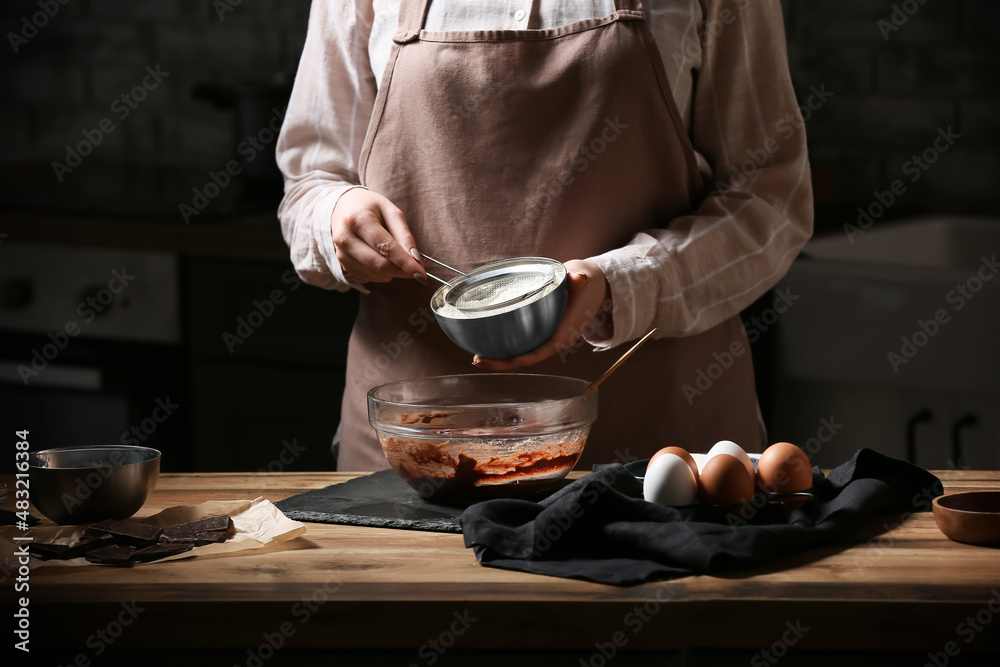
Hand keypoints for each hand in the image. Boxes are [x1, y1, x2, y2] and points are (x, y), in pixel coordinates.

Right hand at [331, 188, 426, 290]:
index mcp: (358, 219)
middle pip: (379, 265)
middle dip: (402, 271)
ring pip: (375, 274)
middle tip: (418, 270)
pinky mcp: (342, 264)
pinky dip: (382, 274)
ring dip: (393, 271)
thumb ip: (404, 235)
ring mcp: (341, 253)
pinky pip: (369, 277)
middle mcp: (345, 238)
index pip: (385, 247)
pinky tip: (383, 260)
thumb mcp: (391, 212)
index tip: (421, 273)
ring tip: (396, 257)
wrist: (344, 208)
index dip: (405, 263)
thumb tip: (415, 259)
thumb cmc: (371, 208)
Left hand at [472, 259, 610, 368]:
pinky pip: (524, 346)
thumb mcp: (582, 278)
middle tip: (477, 360)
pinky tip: (488, 346)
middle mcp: (557, 341)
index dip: (522, 358)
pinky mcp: (542, 334)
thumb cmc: (584, 282)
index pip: (542, 352)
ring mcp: (549, 339)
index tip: (504, 360)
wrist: (593, 286)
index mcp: (565, 333)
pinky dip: (506, 349)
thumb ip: (578, 279)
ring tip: (477, 358)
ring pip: (523, 355)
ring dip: (500, 359)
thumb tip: (579, 277)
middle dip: (503, 363)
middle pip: (528, 359)